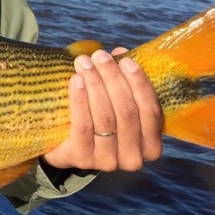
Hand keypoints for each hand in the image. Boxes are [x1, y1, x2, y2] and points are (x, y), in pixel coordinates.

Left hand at [43, 48, 162, 172]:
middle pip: (127, 111)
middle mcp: (134, 157)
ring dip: (95, 84)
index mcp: (151, 145)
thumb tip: (119, 53)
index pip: (151, 111)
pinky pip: (83, 124)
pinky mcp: (82, 159)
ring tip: (84, 63)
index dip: (139, 83)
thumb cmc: (96, 120)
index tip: (125, 60)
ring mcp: (108, 161)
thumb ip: (122, 81)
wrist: (63, 146)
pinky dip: (80, 99)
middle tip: (99, 56)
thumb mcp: (115, 103)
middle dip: (113, 78)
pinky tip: (76, 80)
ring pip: (106, 117)